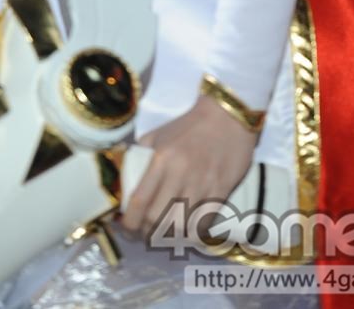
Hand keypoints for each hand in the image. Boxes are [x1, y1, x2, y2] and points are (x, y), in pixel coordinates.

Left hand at [119, 94, 257, 243]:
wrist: (227, 116)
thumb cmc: (189, 126)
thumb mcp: (158, 134)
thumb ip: (141, 155)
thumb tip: (126, 176)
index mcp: (160, 159)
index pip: (139, 201)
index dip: (129, 222)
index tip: (126, 228)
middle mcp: (179, 174)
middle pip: (157, 219)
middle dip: (146, 232)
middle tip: (145, 232)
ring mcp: (202, 185)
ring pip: (180, 226)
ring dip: (169, 236)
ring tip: (164, 234)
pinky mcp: (221, 192)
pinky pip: (203, 224)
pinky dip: (192, 234)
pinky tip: (187, 231)